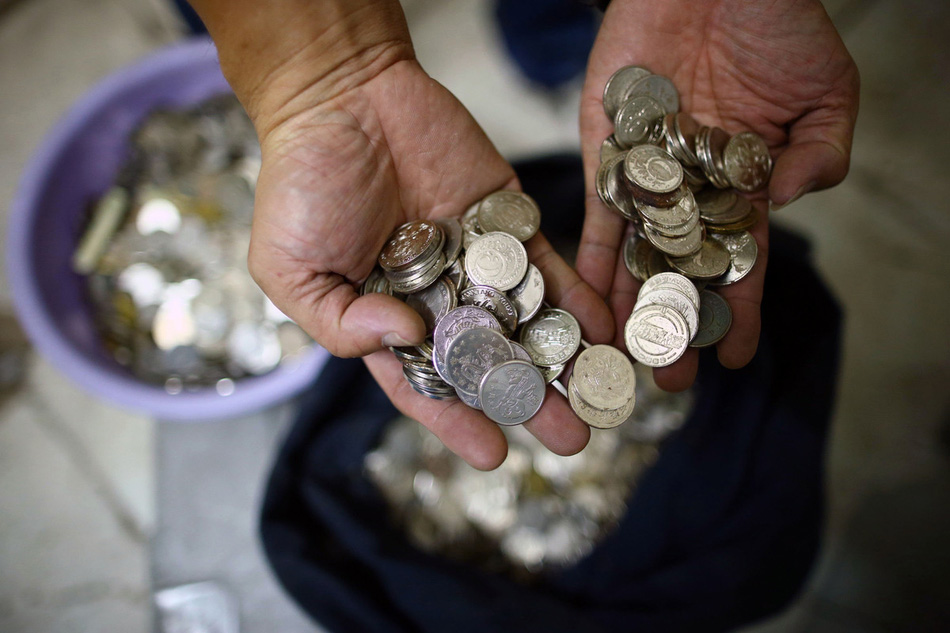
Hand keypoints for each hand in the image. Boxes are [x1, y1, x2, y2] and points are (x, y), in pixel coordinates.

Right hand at [248, 56, 612, 469]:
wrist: (343, 95)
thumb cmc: (303, 182)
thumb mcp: (291, 268)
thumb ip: (338, 321)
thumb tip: (405, 336)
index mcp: (384, 317)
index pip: (424, 382)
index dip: (456, 419)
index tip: (493, 453)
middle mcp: (436, 297)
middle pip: (489, 361)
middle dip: (528, 400)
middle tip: (571, 439)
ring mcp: (476, 261)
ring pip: (526, 321)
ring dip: (564, 359)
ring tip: (601, 398)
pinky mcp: (509, 222)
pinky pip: (548, 266)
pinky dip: (576, 298)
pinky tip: (604, 331)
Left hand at [577, 0, 858, 389]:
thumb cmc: (777, 27)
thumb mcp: (826, 93)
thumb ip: (821, 153)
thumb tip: (791, 203)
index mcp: (746, 189)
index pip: (744, 264)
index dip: (741, 311)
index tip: (738, 358)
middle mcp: (693, 195)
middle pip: (684, 275)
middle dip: (676, 327)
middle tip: (670, 381)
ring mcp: (648, 181)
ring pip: (637, 259)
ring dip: (629, 310)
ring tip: (621, 360)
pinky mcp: (607, 160)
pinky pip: (599, 220)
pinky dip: (593, 261)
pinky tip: (589, 304)